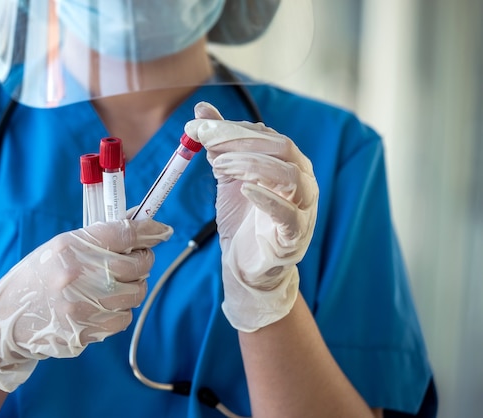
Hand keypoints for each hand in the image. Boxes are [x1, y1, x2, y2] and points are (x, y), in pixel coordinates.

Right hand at [0, 219, 172, 391]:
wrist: (7, 319)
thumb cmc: (39, 276)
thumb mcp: (62, 247)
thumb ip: (100, 236)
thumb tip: (141, 221)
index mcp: (70, 247)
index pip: (123, 233)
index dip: (149, 230)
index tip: (162, 231)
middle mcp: (77, 275)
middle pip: (137, 265)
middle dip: (144, 259)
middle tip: (138, 258)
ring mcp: (82, 306)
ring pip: (136, 293)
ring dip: (135, 286)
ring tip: (118, 282)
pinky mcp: (86, 331)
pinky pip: (124, 318)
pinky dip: (121, 309)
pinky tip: (105, 304)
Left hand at [185, 102, 317, 331]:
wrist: (246, 265)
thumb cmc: (241, 218)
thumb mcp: (227, 176)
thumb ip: (219, 143)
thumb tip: (202, 109)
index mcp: (288, 163)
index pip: (267, 135)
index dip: (233, 128)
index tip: (199, 126)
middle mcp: (302, 181)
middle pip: (282, 148)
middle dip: (241, 141)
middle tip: (206, 141)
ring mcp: (303, 209)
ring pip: (290, 176)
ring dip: (252, 165)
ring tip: (218, 166)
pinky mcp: (294, 236)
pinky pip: (288, 215)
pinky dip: (268, 200)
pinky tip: (245, 190)